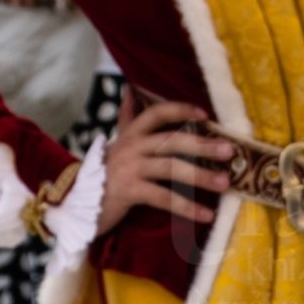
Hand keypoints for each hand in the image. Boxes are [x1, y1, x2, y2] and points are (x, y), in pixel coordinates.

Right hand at [98, 99, 232, 235]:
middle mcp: (130, 147)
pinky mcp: (128, 191)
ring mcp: (129, 168)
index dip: (180, 110)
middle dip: (202, 145)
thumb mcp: (118, 142)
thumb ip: (129, 118)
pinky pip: (163, 197)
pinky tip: (207, 215)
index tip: (204, 115)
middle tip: (229, 151)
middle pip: (171, 141)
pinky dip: (187, 206)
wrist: (74, 202)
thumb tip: (131, 88)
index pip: (156, 113)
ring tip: (225, 183)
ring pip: (171, 168)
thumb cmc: (105, 172)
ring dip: (200, 176)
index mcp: (132, 134)